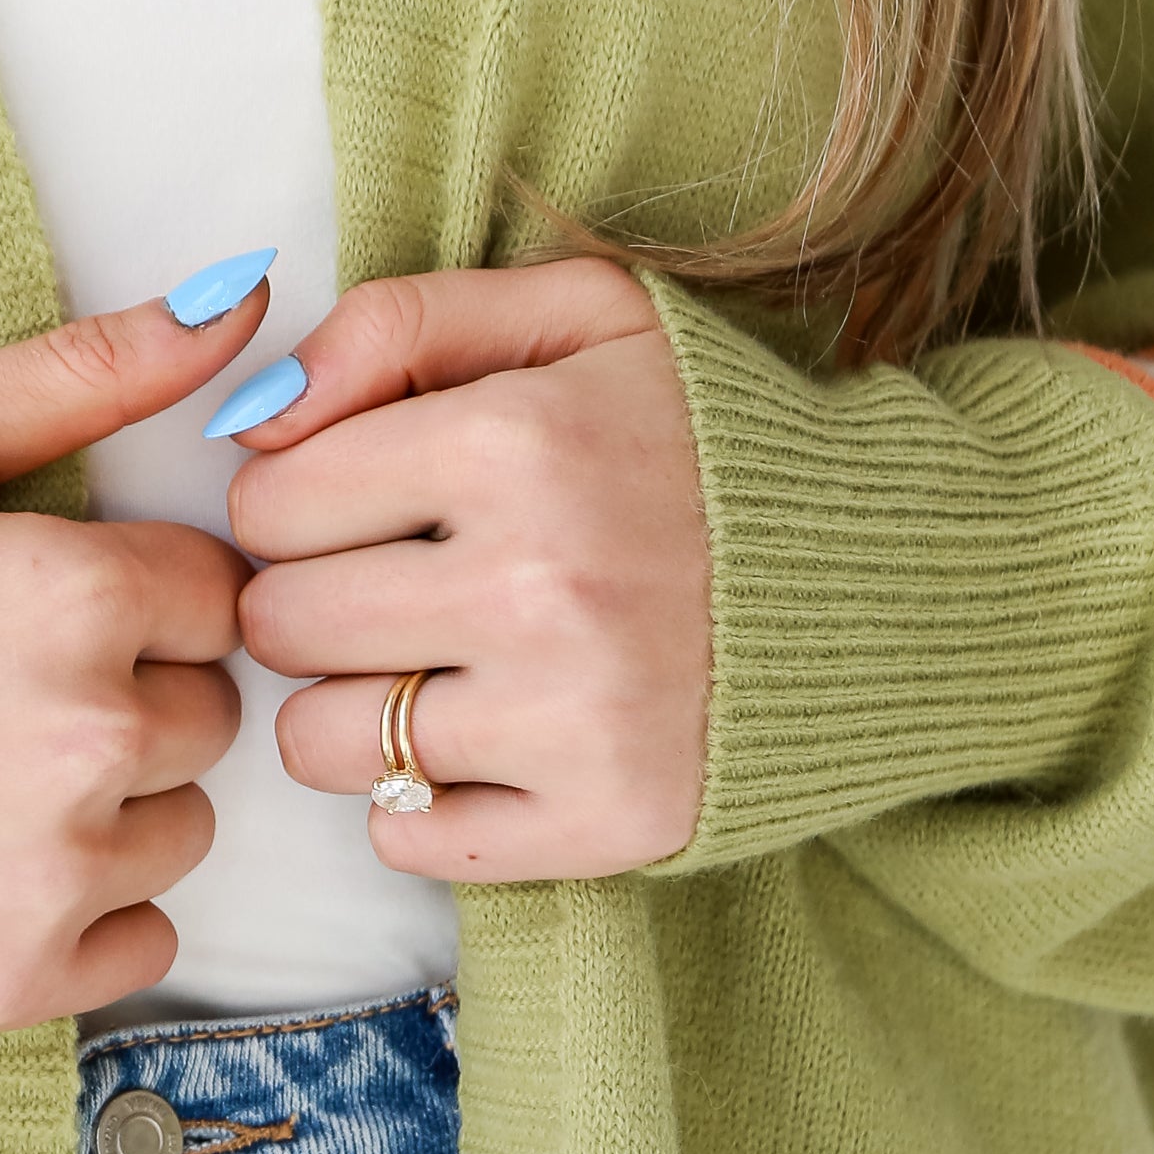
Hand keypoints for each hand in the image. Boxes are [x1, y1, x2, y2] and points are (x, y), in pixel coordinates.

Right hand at [0, 291, 263, 1022]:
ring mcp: (54, 871)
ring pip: (184, 827)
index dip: (127, 590)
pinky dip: (80, 910)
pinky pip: (143, 938)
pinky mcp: (16, 976)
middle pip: (206, 712)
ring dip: (111, 805)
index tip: (29, 605)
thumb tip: (244, 300)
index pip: (212, 592)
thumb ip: (79, 372)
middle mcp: (87, 737)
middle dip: (126, 693)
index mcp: (71, 593)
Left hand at [227, 261, 709, 879]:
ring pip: (323, 744)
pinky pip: (407, 838)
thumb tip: (250, 419)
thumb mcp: (578, 316)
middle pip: (280, 628)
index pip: (268, 506)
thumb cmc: (711, 435)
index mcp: (517, 439)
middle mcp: (539, 583)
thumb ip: (400, 325)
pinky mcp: (610, 822)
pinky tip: (494, 740)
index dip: (297, 506)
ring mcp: (575, 716)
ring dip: (356, 711)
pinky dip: (424, 801)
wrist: (904, 571)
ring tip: (440, 667)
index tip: (360, 510)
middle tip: (396, 591)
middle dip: (314, 606)